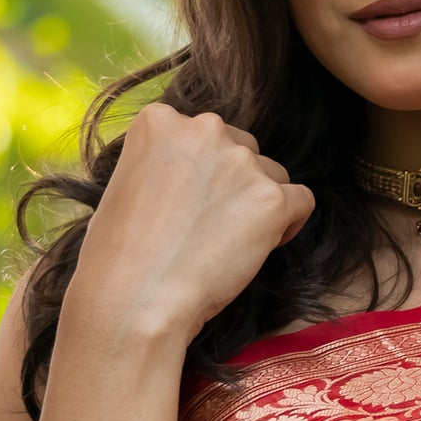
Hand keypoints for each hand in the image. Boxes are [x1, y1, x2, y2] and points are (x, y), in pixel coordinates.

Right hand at [67, 104, 313, 349]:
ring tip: (227, 246)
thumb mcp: (127, 183)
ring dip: (259, 206)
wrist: (134, 299)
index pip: (204, 135)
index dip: (203, 174)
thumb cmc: (118, 256)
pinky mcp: (271, 197)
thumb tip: (197, 176)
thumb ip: (166, 164)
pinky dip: (287, 226)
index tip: (188, 206)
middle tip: (209, 229)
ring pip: (273, 175)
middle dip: (234, 185)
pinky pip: (302, 201)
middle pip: (242, 149)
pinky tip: (256, 249)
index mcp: (161, 121)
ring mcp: (241, 161)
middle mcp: (204, 129)